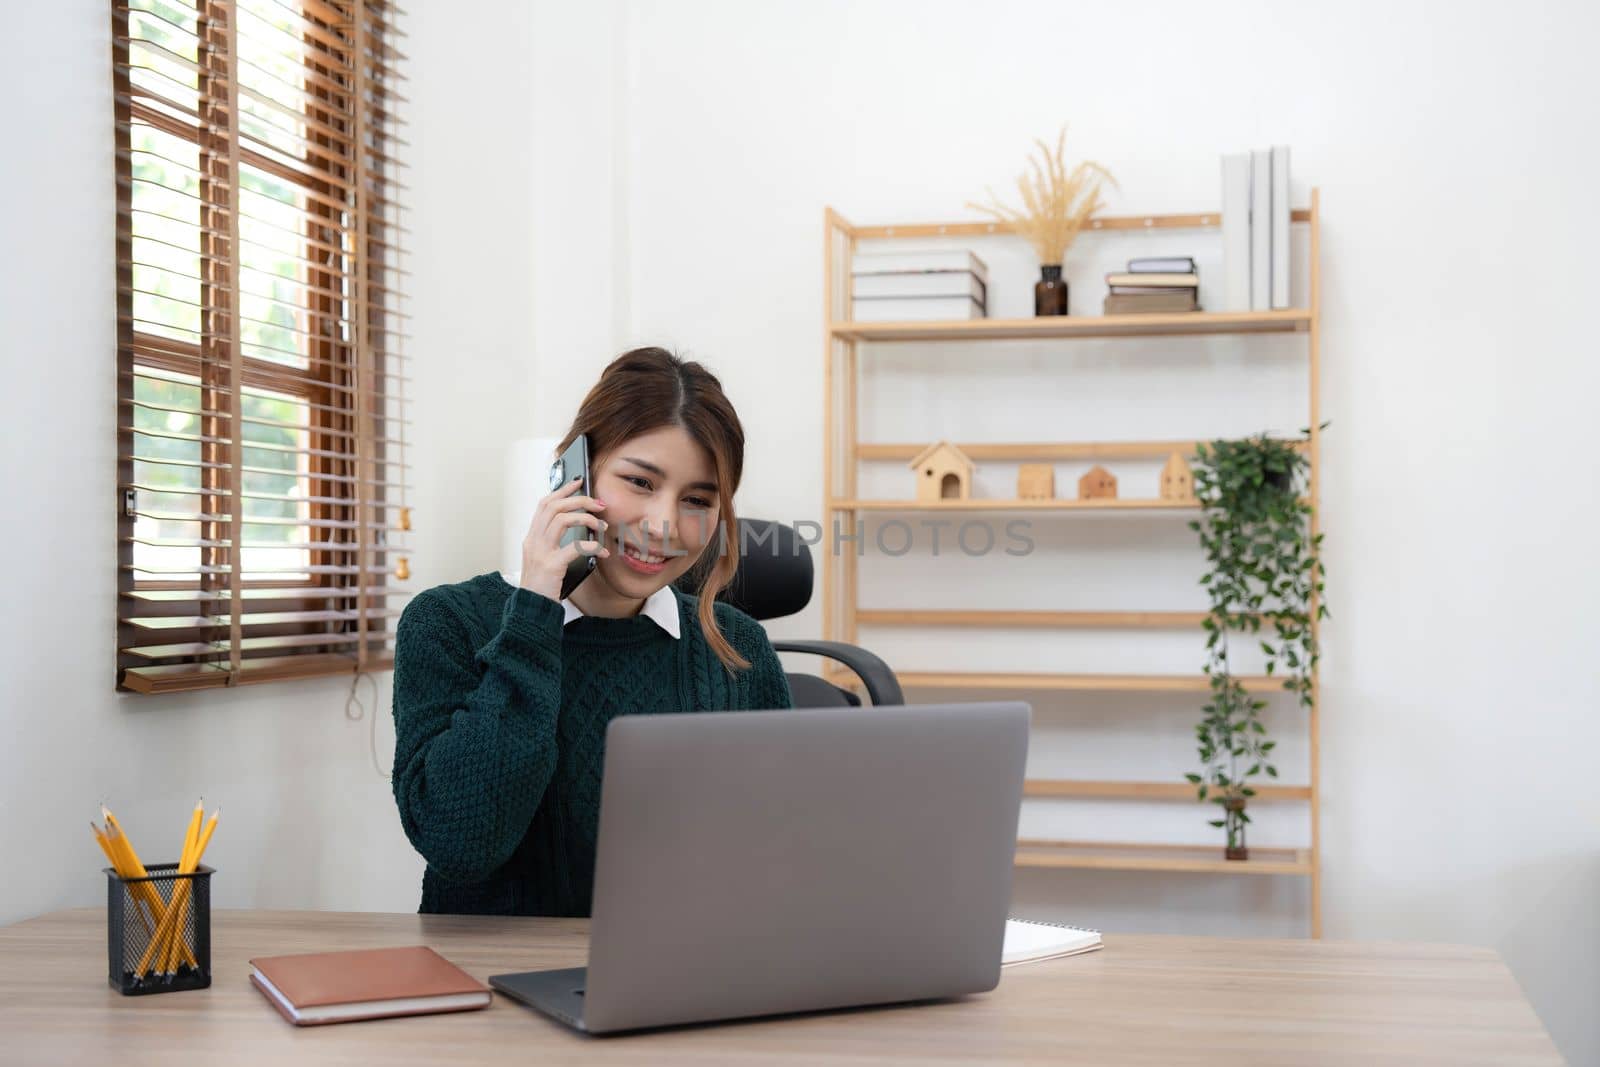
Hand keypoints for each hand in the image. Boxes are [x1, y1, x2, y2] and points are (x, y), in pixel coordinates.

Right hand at [519, 476, 608, 600]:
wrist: (532, 607)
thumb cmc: (543, 584)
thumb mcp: (544, 558)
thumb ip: (555, 542)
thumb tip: (580, 526)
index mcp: (532, 537)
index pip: (545, 504)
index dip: (562, 490)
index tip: (579, 482)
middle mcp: (533, 540)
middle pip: (554, 506)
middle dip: (579, 500)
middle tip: (599, 504)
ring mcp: (540, 552)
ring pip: (561, 519)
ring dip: (586, 518)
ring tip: (602, 526)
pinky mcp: (551, 566)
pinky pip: (574, 548)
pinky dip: (592, 546)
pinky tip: (602, 552)